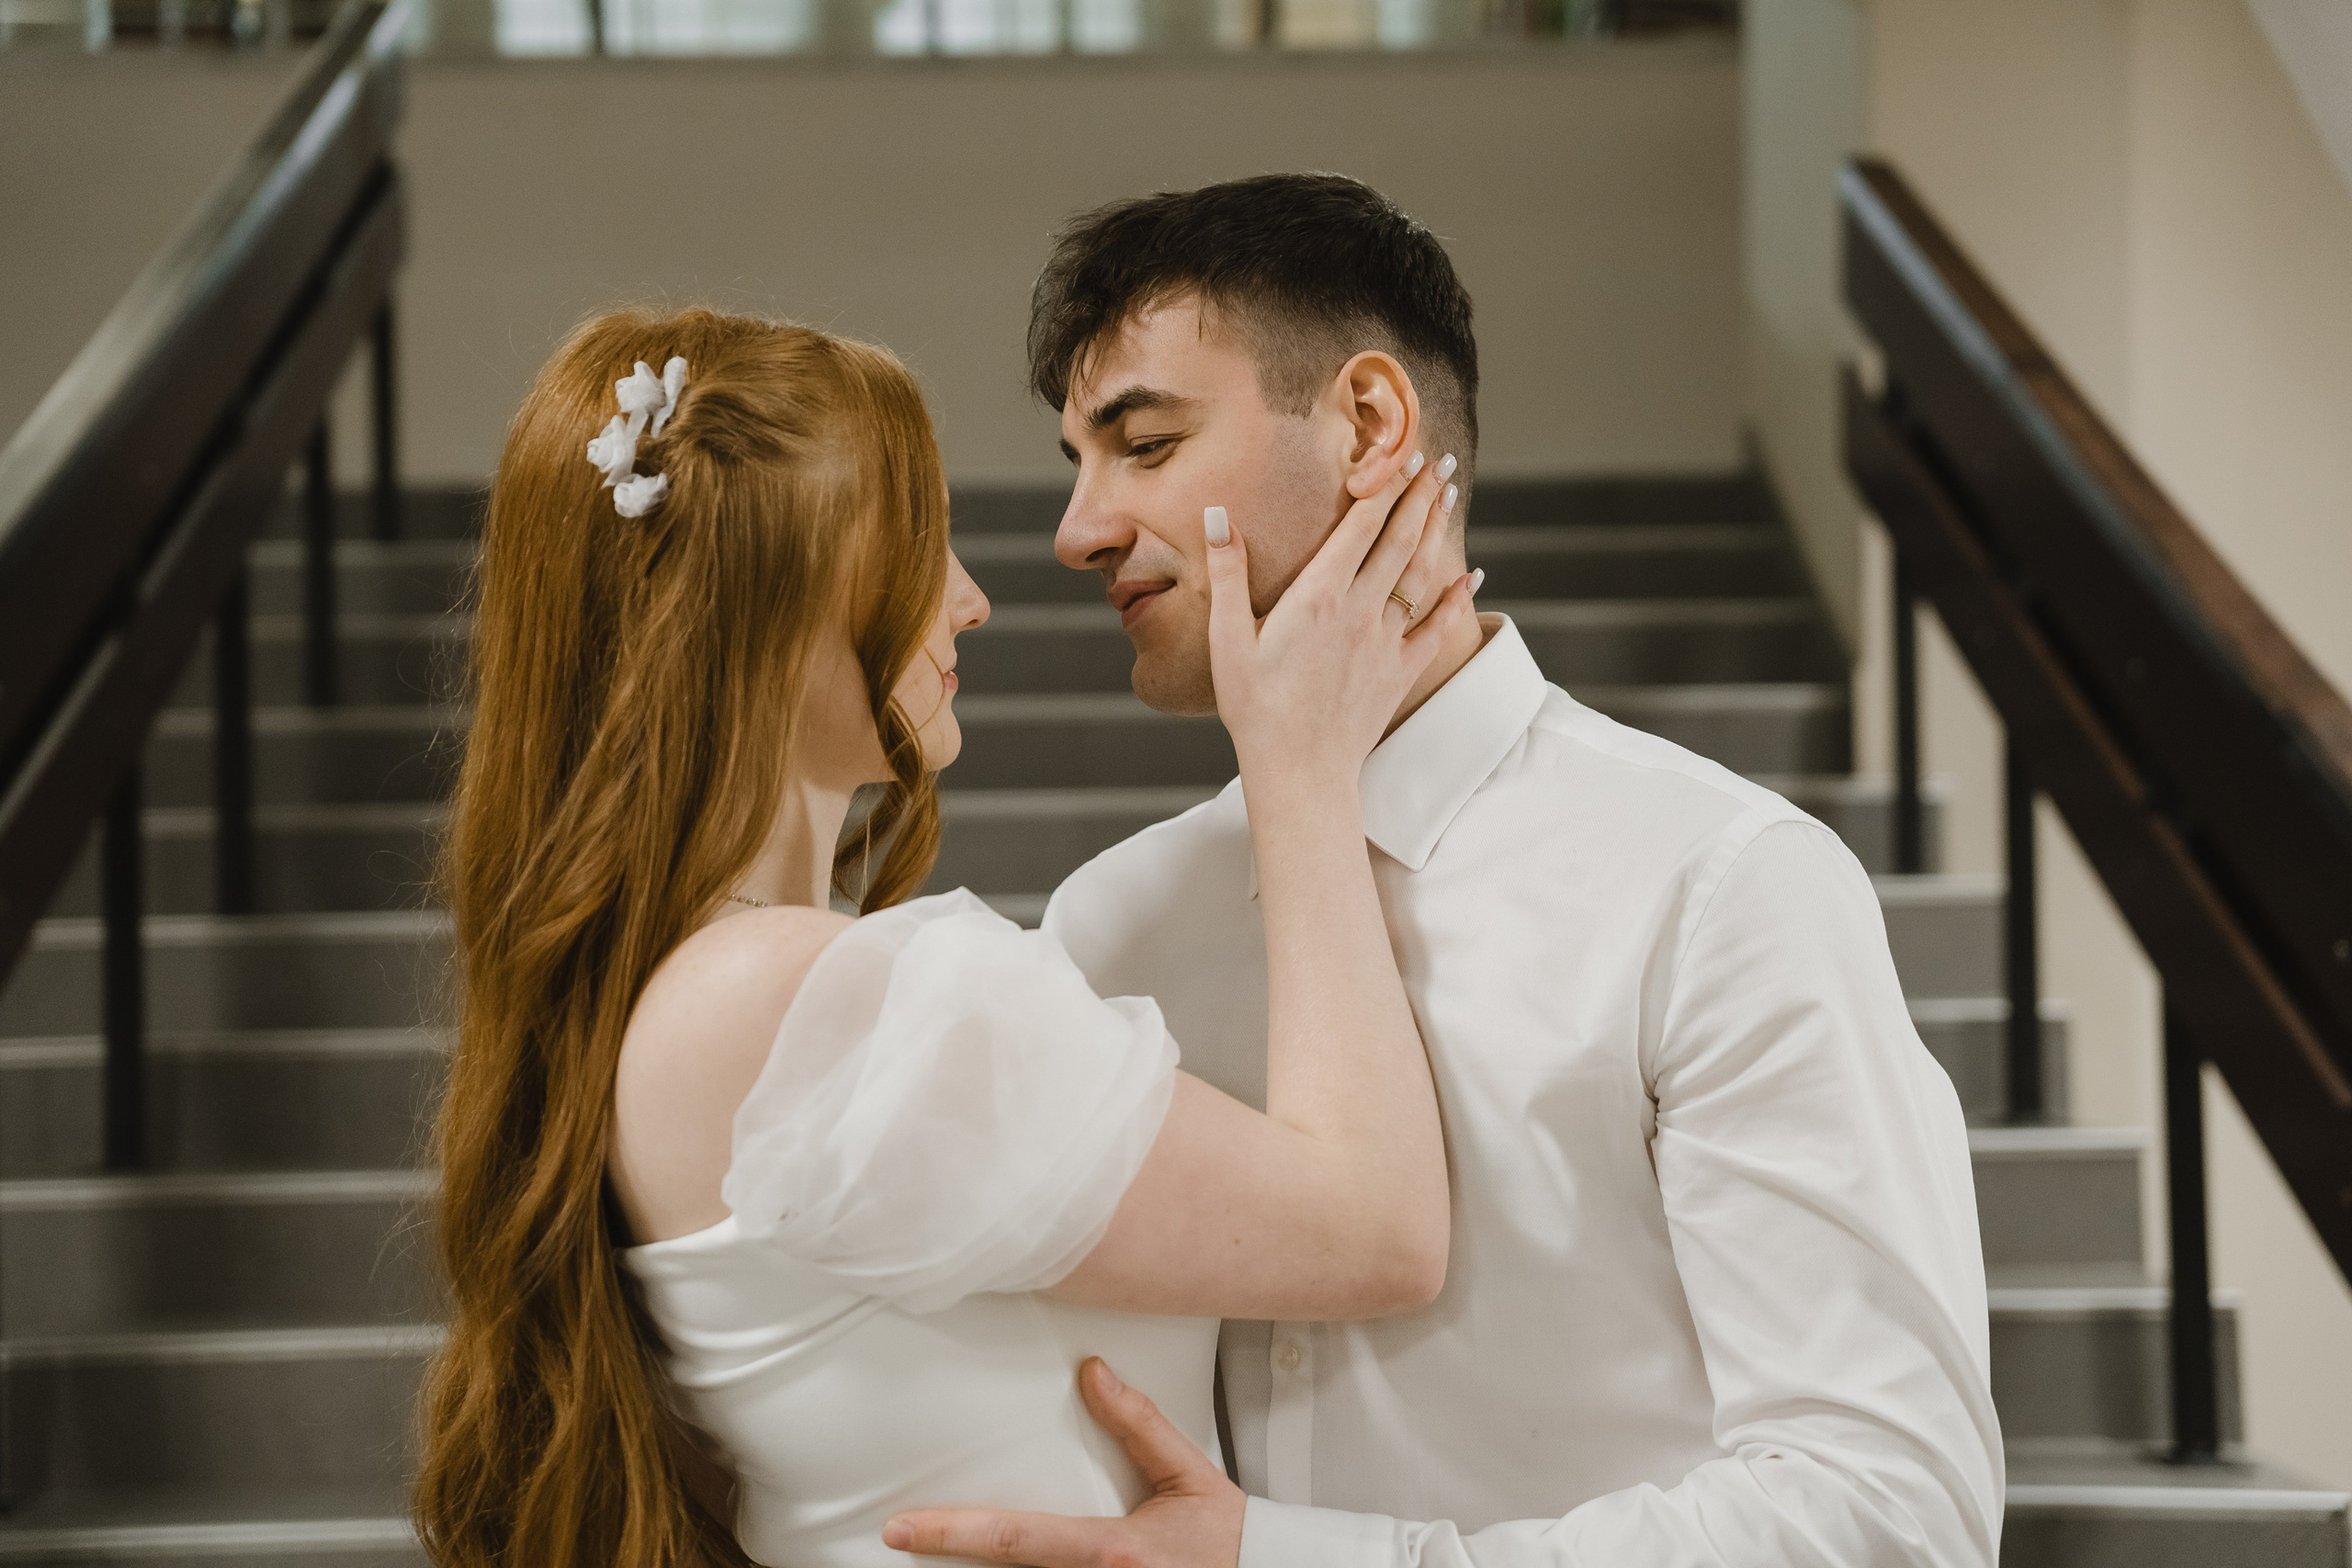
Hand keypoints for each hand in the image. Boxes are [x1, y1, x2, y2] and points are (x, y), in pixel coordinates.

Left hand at [883, 1358, 1243, 1567]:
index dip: (952, 1534)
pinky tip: (991, 1567)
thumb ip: (1139, 1423)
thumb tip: (1091, 1372)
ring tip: (941, 1547)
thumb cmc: (1227, 1538)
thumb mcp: (1188, 1473)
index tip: (900, 1528)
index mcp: (1113, 1553)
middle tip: (903, 1537)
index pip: (1015, 1540)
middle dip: (951, 1561)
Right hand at [1205, 454, 1476, 785]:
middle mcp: (1359, 611)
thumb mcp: (1228, 639)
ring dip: (1436, 532)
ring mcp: (1385, 641)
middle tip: (1437, 461)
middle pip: (1399, 540)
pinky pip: (1436, 627)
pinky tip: (1470, 576)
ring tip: (1447, 498)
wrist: (1299, 771)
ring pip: (1420, 574)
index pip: (1359, 526)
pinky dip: (1456, 599)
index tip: (1399, 453)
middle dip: (1419, 496)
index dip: (1382, 485)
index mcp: (1317, 596)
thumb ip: (1227, 573)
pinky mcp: (1399, 671)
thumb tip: (1218, 516)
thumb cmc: (1255, 708)